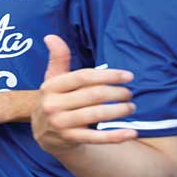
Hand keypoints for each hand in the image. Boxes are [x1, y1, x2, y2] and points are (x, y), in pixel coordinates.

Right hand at [33, 35, 137, 152]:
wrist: (44, 134)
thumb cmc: (55, 100)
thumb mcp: (53, 80)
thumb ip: (58, 58)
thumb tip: (50, 36)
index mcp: (50, 87)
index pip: (83, 77)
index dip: (108, 75)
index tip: (128, 76)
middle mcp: (53, 105)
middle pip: (93, 95)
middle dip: (117, 93)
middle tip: (130, 93)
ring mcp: (60, 124)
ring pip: (96, 114)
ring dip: (119, 110)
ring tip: (131, 107)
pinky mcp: (69, 140)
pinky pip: (96, 138)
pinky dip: (116, 136)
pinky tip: (132, 132)